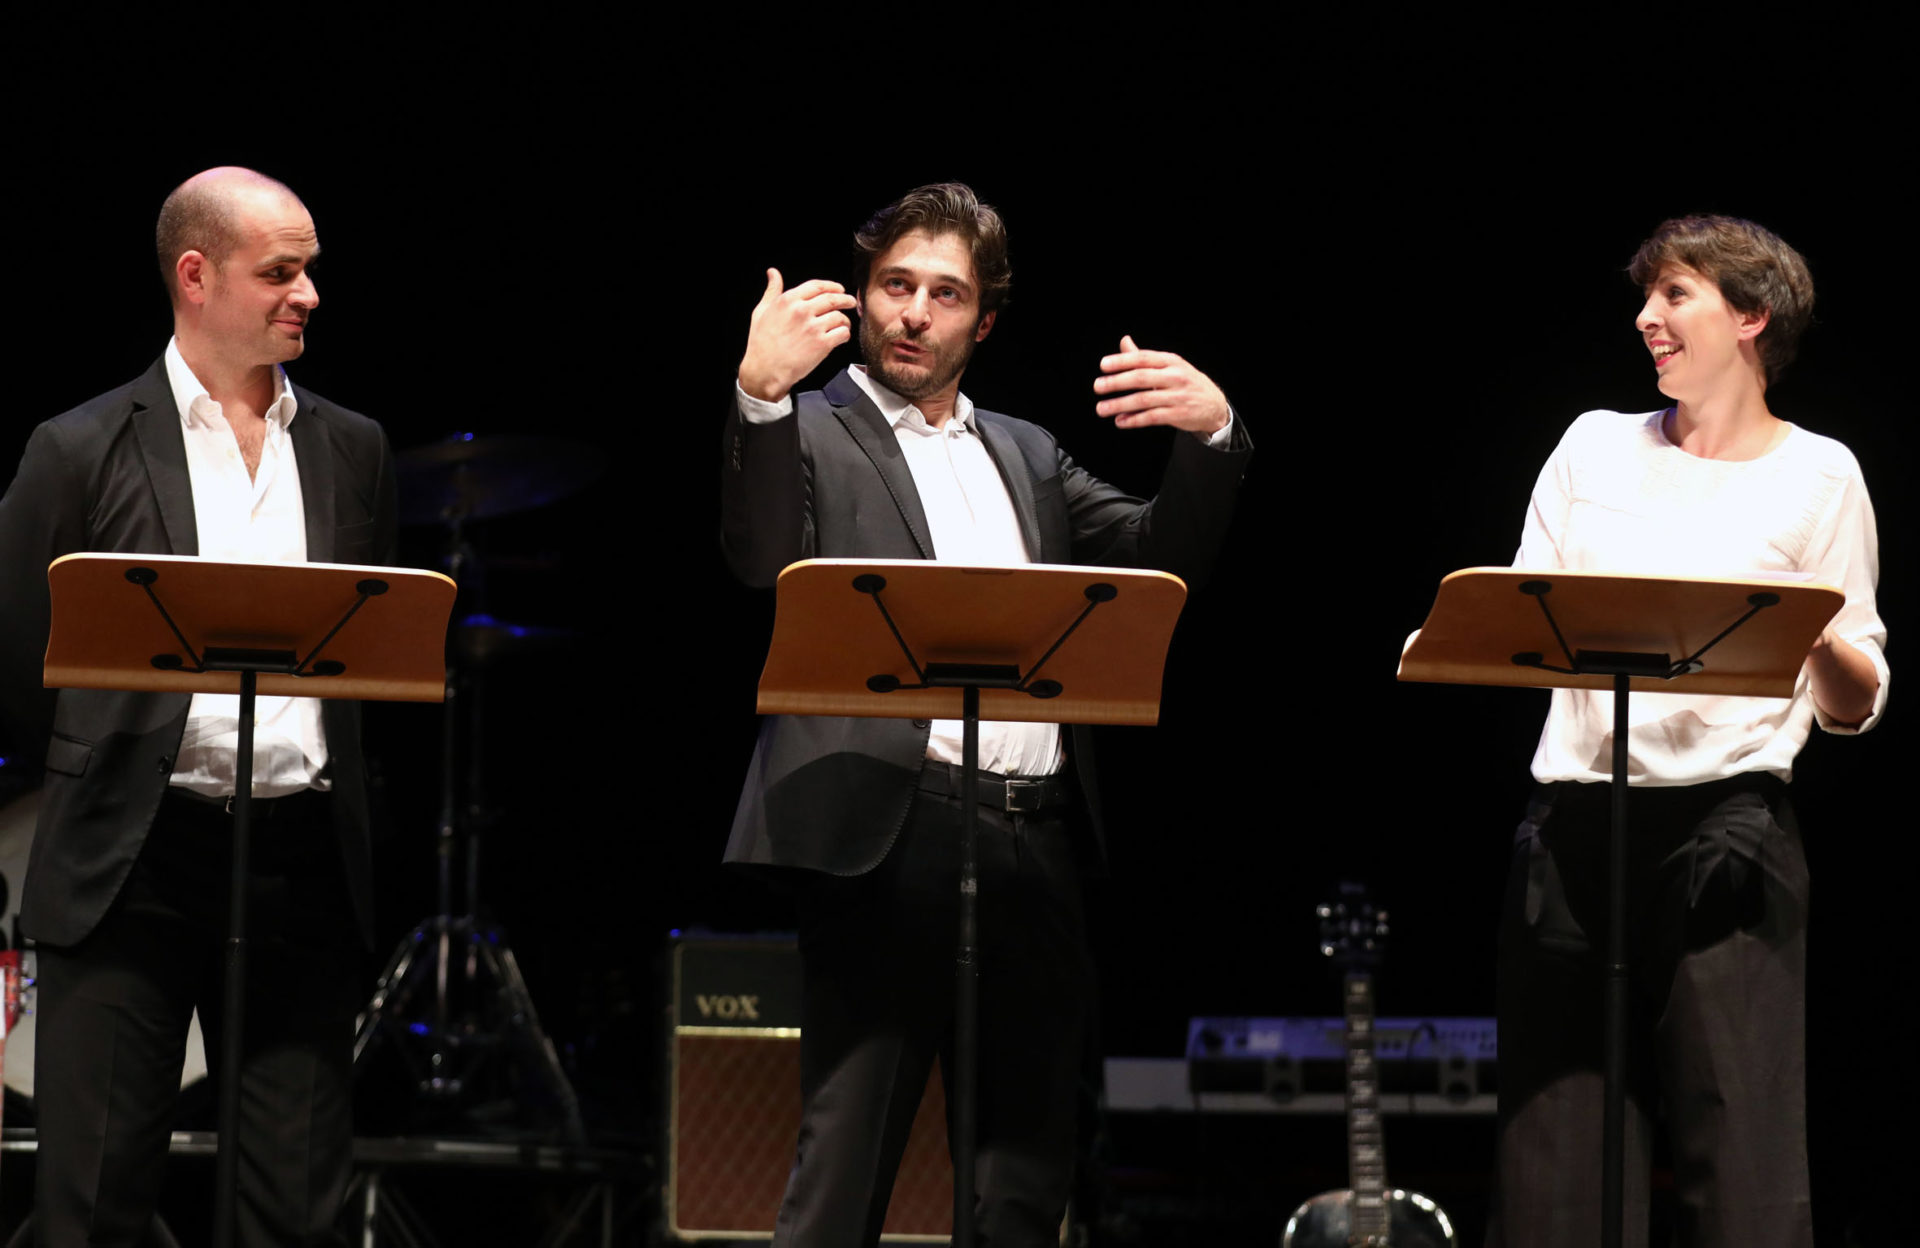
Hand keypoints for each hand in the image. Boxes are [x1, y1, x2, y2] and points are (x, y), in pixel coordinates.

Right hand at [738, 269, 858, 402]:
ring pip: (839, 316)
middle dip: (845, 299)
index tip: (838, 289)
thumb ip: (772, 291)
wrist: (764, 370)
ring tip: (844, 324)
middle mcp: (802, 311)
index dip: (831, 286)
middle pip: (832, 298)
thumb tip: (773, 273)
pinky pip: (842, 333)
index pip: (817, 286)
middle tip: (851, 302)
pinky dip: (845, 334)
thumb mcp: (761, 311)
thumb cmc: (761, 343)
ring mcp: (814, 327)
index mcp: (788, 300)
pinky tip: (841, 337)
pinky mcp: (822, 344)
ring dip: (845, 320)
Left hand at [1093, 335, 1229, 434]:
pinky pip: (1152, 417)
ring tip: (1102, 408)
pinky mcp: (1178, 415)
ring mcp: (1177, 397)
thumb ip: (1145, 357)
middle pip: (1141, 378)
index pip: (1143, 358)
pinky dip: (1134, 420)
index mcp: (1170, 361)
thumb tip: (1124, 341)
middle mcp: (1174, 377)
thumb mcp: (1170, 366)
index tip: (1104, 365)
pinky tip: (1120, 421)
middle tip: (1098, 386)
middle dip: (1117, 382)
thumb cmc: (1186, 383)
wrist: (1214, 405)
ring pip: (1144, 400)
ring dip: (1120, 404)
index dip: (1122, 361)